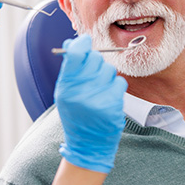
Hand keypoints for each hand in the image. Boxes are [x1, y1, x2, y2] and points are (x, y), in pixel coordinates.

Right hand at [54, 35, 127, 172]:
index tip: (85, 41)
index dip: (82, 44)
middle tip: (92, 73)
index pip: (76, 54)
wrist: (87, 143)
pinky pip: (119, 82)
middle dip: (95, 62)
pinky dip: (115, 87)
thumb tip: (73, 42)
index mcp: (66, 87)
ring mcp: (99, 98)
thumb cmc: (75, 113)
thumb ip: (70, 68)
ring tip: (99, 89)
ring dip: (106, 75)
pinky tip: (107, 97)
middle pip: (95, 58)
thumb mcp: (65, 92)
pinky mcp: (114, 105)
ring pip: (109, 69)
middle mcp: (81, 92)